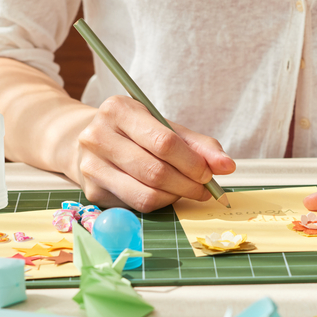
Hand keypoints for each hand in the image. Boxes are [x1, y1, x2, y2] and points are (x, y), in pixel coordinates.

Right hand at [76, 95, 235, 211]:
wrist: (90, 140)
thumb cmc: (136, 133)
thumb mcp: (165, 127)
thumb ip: (198, 145)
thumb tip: (226, 166)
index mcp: (118, 110)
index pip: (163, 142)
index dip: (191, 162)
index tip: (208, 173)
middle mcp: (97, 136)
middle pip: (154, 171)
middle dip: (187, 184)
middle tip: (203, 189)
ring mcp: (91, 166)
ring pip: (146, 194)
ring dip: (175, 197)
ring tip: (187, 191)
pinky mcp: (92, 191)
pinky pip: (136, 206)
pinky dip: (159, 203)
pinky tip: (166, 195)